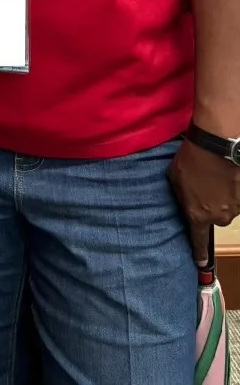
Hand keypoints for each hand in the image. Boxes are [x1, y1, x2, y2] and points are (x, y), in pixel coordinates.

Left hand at [168, 137, 239, 260]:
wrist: (216, 145)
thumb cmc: (191, 160)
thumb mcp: (174, 179)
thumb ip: (181, 197)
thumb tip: (184, 201)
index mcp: (197, 215)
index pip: (198, 240)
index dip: (199, 252)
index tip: (200, 263)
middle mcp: (219, 216)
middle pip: (215, 218)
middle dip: (210, 207)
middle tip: (204, 188)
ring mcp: (235, 207)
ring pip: (228, 207)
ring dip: (222, 196)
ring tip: (214, 177)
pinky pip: (236, 196)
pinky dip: (231, 188)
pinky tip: (224, 174)